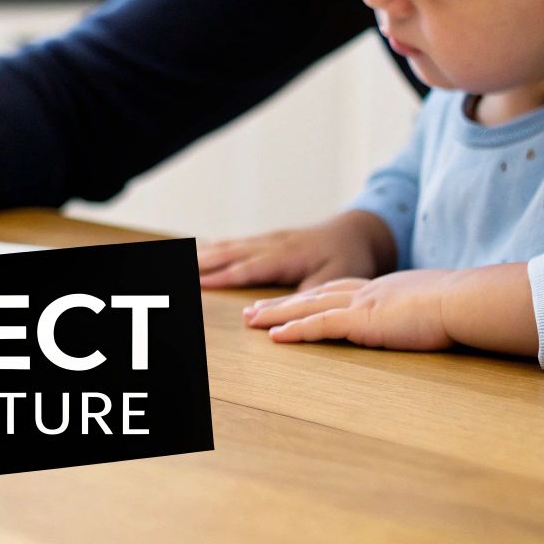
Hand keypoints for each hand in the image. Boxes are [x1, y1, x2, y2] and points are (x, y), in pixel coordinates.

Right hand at [197, 210, 394, 288]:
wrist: (362, 231)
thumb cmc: (350, 257)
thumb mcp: (336, 279)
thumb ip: (307, 295)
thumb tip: (281, 312)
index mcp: (287, 255)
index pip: (248, 268)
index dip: (224, 277)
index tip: (199, 283)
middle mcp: (275, 244)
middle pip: (232, 253)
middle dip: (205, 263)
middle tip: (181, 269)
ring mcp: (272, 239)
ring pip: (234, 246)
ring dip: (208, 254)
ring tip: (185, 260)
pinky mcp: (274, 238)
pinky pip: (241, 242)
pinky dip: (221, 246)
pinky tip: (209, 249)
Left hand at [242, 269, 457, 351]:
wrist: (465, 301)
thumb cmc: (462, 309)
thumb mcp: (437, 308)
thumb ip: (425, 313)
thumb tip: (435, 322)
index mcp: (383, 288)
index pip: (337, 291)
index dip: (311, 296)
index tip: (292, 300)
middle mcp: (366, 291)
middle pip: (313, 294)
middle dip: (282, 302)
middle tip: (254, 309)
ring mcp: (362, 303)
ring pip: (307, 306)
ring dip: (276, 314)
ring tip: (251, 320)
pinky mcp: (361, 320)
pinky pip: (319, 325)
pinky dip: (295, 330)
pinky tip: (274, 337)